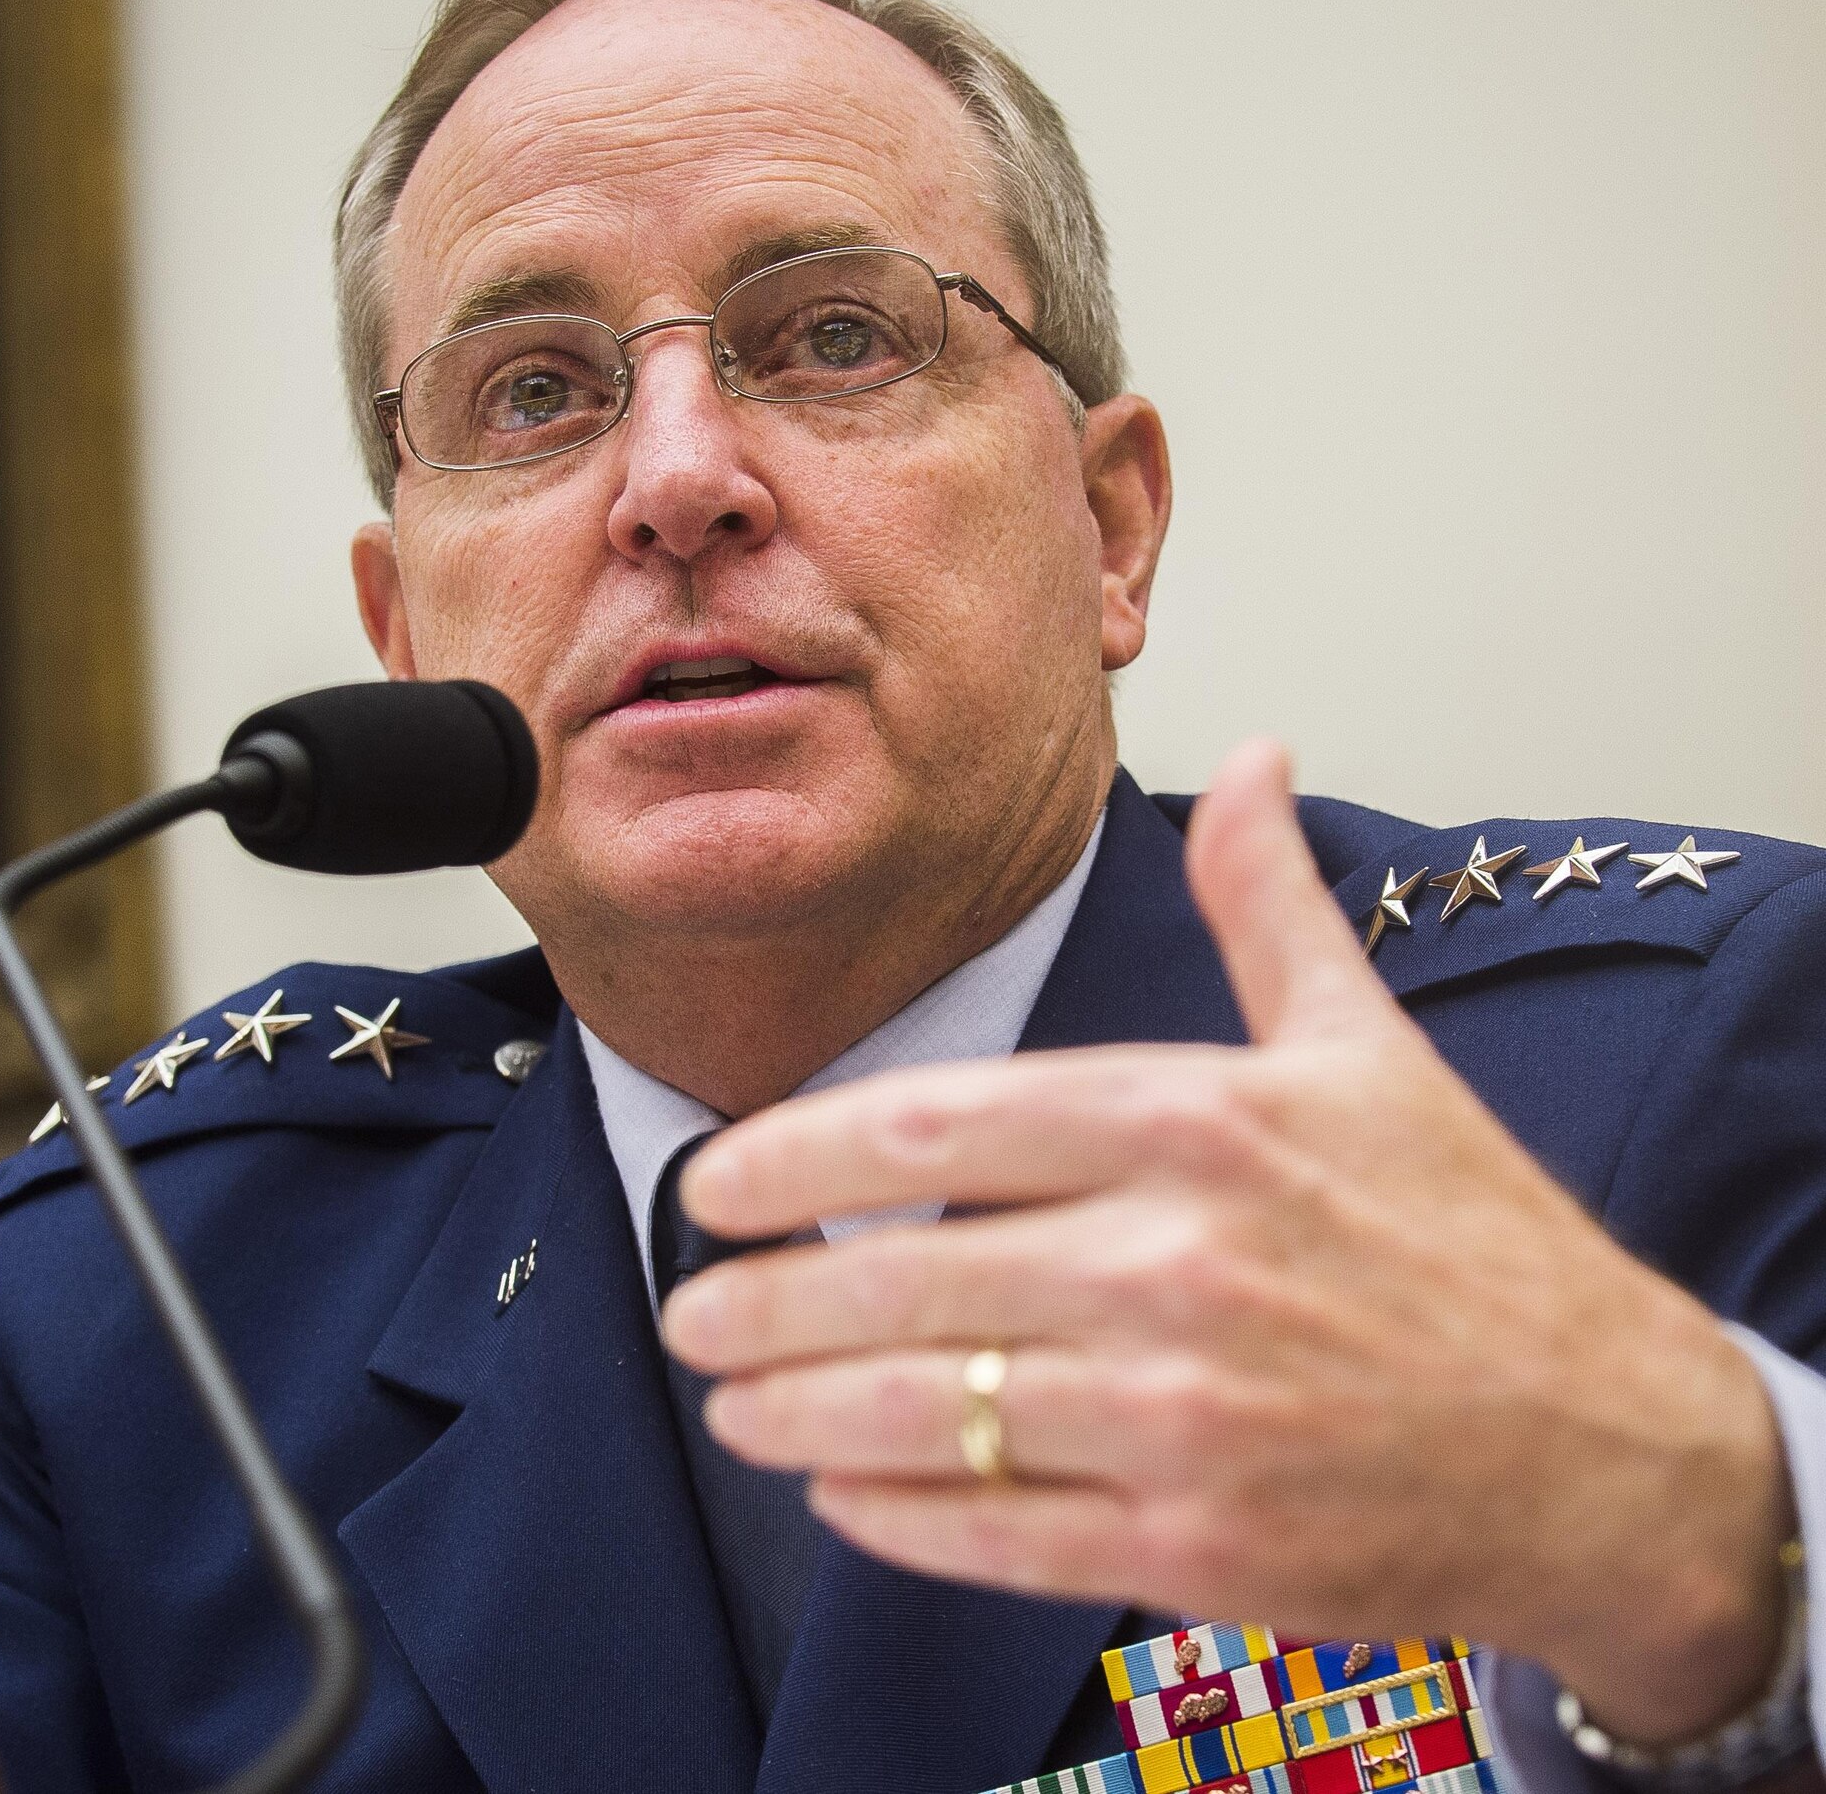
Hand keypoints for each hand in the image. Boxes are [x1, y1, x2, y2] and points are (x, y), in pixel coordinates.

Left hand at [661, 740, 1794, 1744]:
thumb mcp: (1369, 1046)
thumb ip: (1270, 903)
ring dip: (798, 1410)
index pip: (936, 1122)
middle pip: (903, 1273)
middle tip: (690, 1309)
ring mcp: (1189, 1412)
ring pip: (929, 1410)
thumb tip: (1253, 757)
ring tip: (731, 1400)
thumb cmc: (1474, 1239)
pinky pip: (999, 1530)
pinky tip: (841, 1491)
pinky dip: (897, 1517)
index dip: (794, 1157)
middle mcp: (1182, 1261)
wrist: (1611, 1443)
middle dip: (763, 1303)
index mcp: (1199, 1121)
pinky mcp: (1203, 1543)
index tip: (716, 1182)